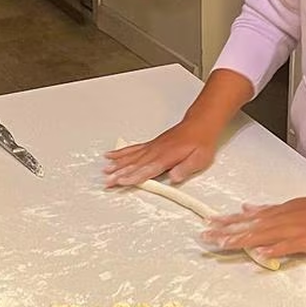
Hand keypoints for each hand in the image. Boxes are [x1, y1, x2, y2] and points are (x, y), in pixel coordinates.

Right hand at [102, 118, 219, 187]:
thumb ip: (186, 168)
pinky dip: (121, 153)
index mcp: (167, 156)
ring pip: (131, 157)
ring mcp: (151, 147)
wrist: (199, 125)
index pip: (147, 169)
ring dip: (117, 164)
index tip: (122, 181)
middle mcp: (156, 151)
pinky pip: (132, 149)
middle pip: (134, 164)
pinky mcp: (150, 145)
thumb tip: (174, 178)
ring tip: (105, 171)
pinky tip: (111, 155)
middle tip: (107, 181)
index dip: (134, 176)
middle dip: (119, 173)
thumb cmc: (200, 142)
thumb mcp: (200, 158)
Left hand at [200, 192, 305, 258]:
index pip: (245, 217)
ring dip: (242, 240)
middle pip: (248, 226)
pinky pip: (287, 246)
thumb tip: (246, 208)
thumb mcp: (289, 205)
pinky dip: (273, 249)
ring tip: (223, 244)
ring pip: (262, 235)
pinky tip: (260, 253)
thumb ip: (267, 210)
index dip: (225, 221)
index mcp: (275, 212)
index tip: (208, 224)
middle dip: (225, 232)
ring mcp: (292, 229)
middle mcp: (280, 219)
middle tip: (205, 236)